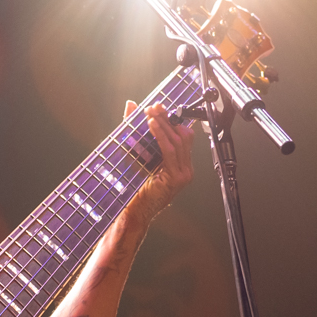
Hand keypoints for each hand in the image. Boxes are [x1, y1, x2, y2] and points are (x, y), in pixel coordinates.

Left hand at [122, 100, 195, 222]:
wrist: (133, 210)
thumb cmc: (135, 186)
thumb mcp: (136, 153)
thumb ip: (135, 130)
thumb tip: (131, 106)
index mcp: (180, 164)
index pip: (182, 136)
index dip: (171, 119)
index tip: (159, 107)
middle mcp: (185, 169)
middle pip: (182, 135)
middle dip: (167, 118)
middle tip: (154, 107)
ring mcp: (183, 174)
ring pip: (178, 141)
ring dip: (164, 125)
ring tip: (151, 114)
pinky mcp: (176, 177)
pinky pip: (170, 151)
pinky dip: (161, 136)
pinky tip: (152, 126)